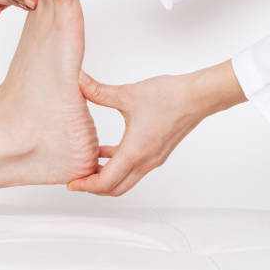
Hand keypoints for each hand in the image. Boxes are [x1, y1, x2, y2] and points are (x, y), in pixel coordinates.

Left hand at [68, 61, 246, 195]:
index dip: (85, 186)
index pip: (105, 182)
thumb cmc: (169, 97)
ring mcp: (153, 159)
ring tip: (88, 166)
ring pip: (125, 180)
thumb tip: (78, 81)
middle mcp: (145, 162)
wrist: (198, 96)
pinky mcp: (158, 152)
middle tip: (77, 179)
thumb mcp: (127, 94)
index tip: (71, 183)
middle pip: (115, 189)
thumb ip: (99, 91)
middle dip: (93, 187)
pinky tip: (106, 150)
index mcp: (135, 152)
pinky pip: (134, 167)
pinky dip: (118, 165)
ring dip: (106, 177)